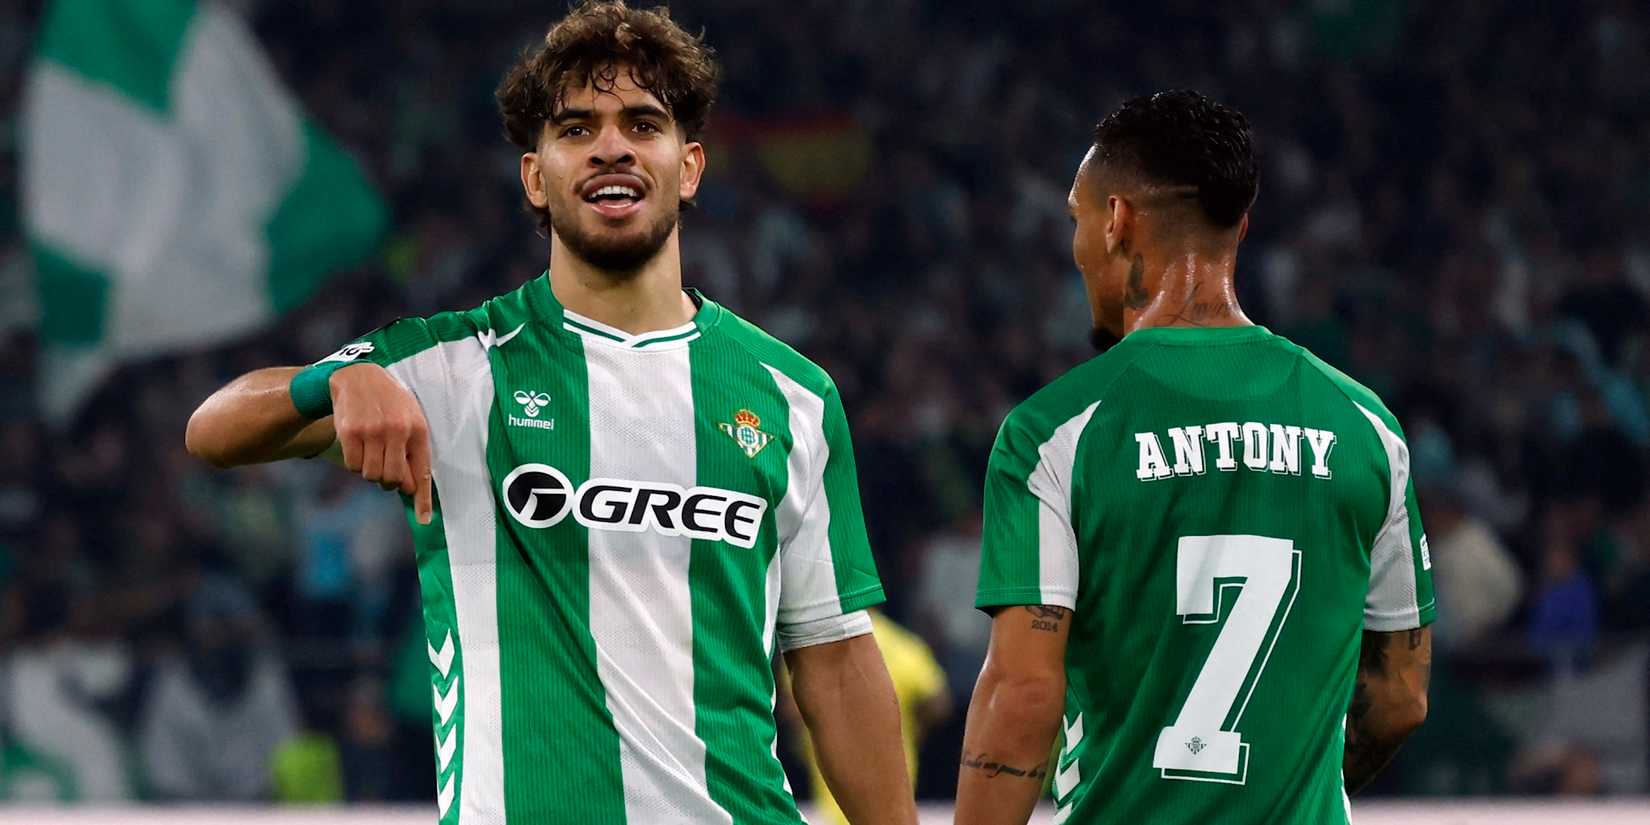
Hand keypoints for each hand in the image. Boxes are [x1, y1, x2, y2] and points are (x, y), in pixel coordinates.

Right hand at [330, 363, 433, 523]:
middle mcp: (397, 431)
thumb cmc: (390, 404)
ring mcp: (372, 431)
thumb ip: (413, 452)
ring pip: (371, 475)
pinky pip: (353, 467)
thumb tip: (411, 490)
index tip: (424, 521)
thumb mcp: (411, 420)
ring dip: (370, 471)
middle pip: (393, 480)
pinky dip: (355, 464)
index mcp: (417, 429)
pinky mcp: (350, 432)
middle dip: (389, 481)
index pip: (422, 472)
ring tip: (372, 452)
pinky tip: (358, 446)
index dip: (423, 499)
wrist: (358, 376)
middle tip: (385, 470)